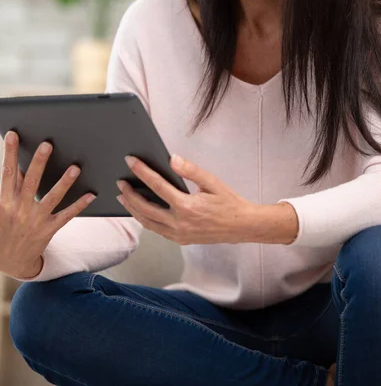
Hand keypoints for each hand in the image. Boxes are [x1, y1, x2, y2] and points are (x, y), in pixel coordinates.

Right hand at [0, 131, 96, 278]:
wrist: (10, 261)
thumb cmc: (4, 228)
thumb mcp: (0, 208)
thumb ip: (10, 187)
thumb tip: (18, 164)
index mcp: (5, 201)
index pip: (8, 172)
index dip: (10, 153)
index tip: (13, 135)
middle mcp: (20, 209)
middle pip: (31, 181)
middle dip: (39, 162)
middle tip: (48, 144)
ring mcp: (36, 220)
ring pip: (52, 197)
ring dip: (64, 182)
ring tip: (75, 167)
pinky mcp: (49, 230)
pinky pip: (66, 215)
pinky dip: (79, 205)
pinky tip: (91, 195)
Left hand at [116, 154, 254, 244]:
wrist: (242, 226)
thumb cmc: (228, 202)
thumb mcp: (212, 182)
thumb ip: (190, 170)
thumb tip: (172, 159)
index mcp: (187, 206)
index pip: (157, 186)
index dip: (142, 172)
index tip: (130, 161)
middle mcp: (179, 223)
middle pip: (145, 208)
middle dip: (130, 194)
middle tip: (120, 182)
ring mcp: (179, 234)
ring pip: (148, 222)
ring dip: (133, 209)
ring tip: (123, 197)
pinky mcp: (180, 239)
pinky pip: (157, 230)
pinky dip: (145, 219)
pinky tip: (140, 210)